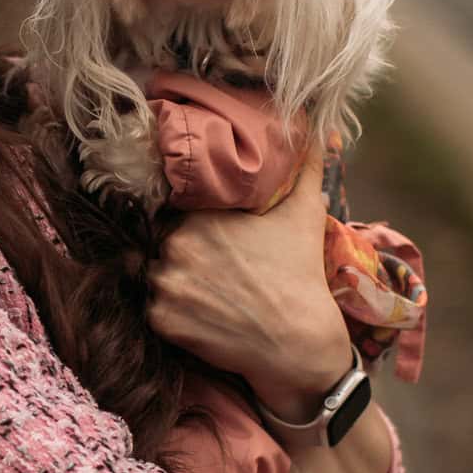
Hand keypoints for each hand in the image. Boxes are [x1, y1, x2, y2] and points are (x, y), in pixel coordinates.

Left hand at [146, 148, 352, 424]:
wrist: (297, 343)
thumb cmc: (301, 274)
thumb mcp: (304, 212)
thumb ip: (306, 166)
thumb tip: (319, 129)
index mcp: (200, 215)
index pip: (176, 209)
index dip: (188, 221)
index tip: (208, 237)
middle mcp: (175, 245)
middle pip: (162, 242)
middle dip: (180, 252)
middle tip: (211, 269)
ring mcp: (165, 285)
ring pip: (154, 274)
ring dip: (172, 281)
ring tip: (205, 292)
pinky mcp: (161, 321)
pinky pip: (153, 310)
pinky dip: (170, 314)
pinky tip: (199, 315)